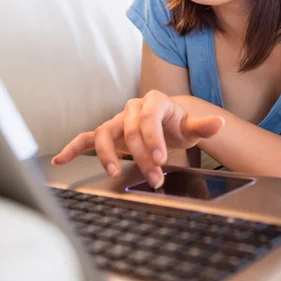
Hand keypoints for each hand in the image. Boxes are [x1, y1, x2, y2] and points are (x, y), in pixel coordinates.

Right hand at [51, 90, 224, 187]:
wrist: (166, 123)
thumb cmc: (177, 124)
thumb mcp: (191, 126)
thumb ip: (203, 126)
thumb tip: (219, 123)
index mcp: (154, 102)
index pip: (149, 118)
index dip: (153, 139)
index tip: (161, 160)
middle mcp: (132, 108)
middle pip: (130, 131)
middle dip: (141, 156)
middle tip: (154, 179)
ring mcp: (117, 120)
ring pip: (105, 133)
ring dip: (108, 155)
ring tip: (114, 172)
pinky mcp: (107, 132)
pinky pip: (87, 138)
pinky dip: (74, 148)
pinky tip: (61, 160)